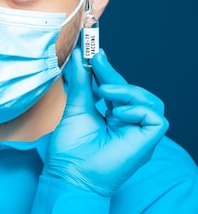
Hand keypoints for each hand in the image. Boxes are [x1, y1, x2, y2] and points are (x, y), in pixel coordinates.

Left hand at [45, 48, 168, 195]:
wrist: (70, 174)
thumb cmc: (71, 148)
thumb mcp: (75, 108)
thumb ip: (80, 84)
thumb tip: (80, 58)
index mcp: (113, 116)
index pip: (117, 88)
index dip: (108, 70)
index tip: (94, 52)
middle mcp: (129, 123)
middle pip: (133, 92)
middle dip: (114, 74)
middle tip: (97, 59)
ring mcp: (139, 133)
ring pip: (150, 102)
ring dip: (127, 91)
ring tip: (104, 91)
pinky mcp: (147, 142)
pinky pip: (156, 118)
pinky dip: (138, 110)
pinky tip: (117, 112)